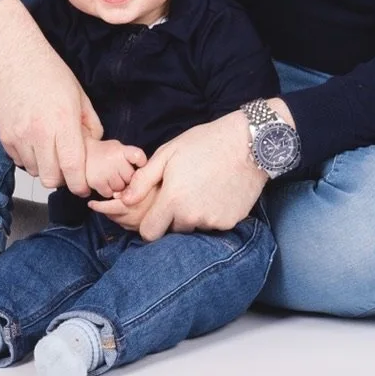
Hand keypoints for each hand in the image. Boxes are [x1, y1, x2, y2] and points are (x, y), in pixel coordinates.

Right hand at [0, 0, 104, 194]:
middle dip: (62, 179)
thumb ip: (90, 125)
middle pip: (51, 177)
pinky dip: (29, 158)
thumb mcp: (80, 96)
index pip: (73, 167)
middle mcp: (39, 132)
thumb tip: (94, 147)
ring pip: (34, 171)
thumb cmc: (49, 72)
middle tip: (68, 170)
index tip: (84, 188)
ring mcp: (18, 136)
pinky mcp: (4, 136)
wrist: (13, 56)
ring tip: (51, 150)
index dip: (80, 184)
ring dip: (44, 168)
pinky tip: (35, 142)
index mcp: (63, 121)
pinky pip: (19, 160)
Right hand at [84, 140, 146, 197]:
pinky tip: (104, 182)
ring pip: (120, 188)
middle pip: (131, 178)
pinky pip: (109, 193)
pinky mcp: (96, 182)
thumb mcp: (120, 148)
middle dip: (128, 179)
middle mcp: (114, 159)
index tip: (139, 166)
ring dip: (118, 187)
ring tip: (111, 177)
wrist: (82, 152)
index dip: (141, 163)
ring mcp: (105, 171)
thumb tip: (143, 174)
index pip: (138, 157)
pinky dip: (107, 191)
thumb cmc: (107, 153)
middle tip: (120, 173)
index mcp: (122, 150)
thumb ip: (132, 158)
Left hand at [91, 108, 270, 240]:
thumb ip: (143, 180)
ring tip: (204, 189)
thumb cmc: (205, 143)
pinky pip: (215, 225)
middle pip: (173, 231)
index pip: (149, 233)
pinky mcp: (231, 222)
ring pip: (195, 228)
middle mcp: (192, 217)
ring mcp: (213, 221)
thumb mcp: (168, 153)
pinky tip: (220, 192)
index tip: (157, 211)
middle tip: (185, 193)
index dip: (150, 224)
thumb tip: (125, 200)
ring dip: (195, 216)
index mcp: (172, 201)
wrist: (249, 142)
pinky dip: (215, 214)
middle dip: (174, 217)